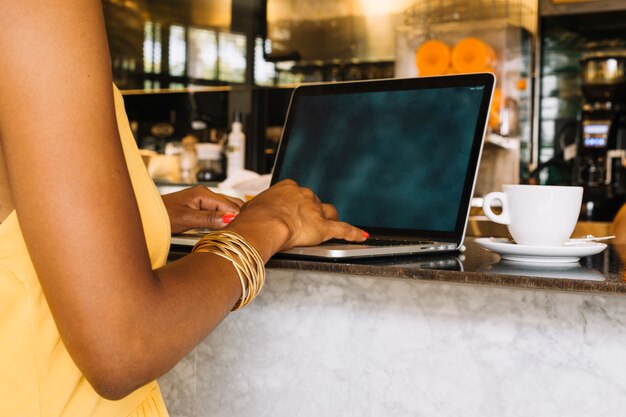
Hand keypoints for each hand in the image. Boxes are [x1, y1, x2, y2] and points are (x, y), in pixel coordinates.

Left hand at [162, 186, 243, 233]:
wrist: (146, 216)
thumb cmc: (161, 215)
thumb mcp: (186, 219)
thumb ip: (209, 218)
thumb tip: (229, 219)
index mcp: (203, 193)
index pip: (230, 205)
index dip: (237, 218)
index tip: (242, 231)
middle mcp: (205, 194)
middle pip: (231, 204)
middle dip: (238, 216)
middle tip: (244, 232)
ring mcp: (203, 200)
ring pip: (226, 208)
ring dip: (231, 218)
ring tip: (237, 231)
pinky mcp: (200, 208)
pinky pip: (218, 212)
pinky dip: (223, 220)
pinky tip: (226, 228)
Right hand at [230, 179, 366, 251]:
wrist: (262, 225)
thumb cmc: (253, 219)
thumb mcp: (251, 209)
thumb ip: (257, 210)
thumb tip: (249, 215)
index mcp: (287, 188)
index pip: (298, 194)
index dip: (297, 205)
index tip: (292, 211)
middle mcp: (304, 195)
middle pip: (315, 203)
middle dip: (312, 213)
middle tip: (304, 224)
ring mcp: (315, 210)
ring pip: (329, 212)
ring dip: (329, 219)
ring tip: (328, 227)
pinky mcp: (324, 227)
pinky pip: (343, 229)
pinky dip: (353, 233)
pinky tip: (360, 236)